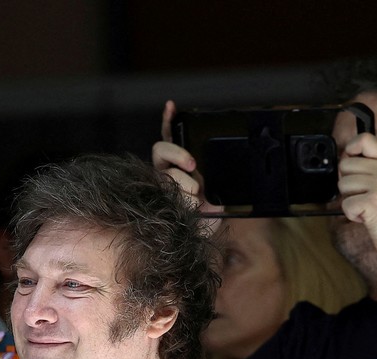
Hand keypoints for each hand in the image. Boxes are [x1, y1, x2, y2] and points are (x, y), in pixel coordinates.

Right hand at [152, 99, 222, 228]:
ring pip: (165, 174)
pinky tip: (190, 200)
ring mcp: (160, 186)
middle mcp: (167, 171)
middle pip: (161, 151)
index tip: (171, 106)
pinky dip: (179, 196)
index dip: (168, 120)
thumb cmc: (209, 213)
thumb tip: (218, 173)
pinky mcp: (158, 201)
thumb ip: (215, 177)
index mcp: (181, 163)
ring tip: (197, 197)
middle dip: (177, 153)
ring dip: (183, 184)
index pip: (171, 137)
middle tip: (193, 165)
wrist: (203, 236)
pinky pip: (163, 193)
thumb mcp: (218, 190)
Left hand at [338, 132, 376, 256]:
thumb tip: (346, 158)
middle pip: (345, 164)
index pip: (365, 139)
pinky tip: (367, 217)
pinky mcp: (372, 202)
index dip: (350, 148)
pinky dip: (352, 215)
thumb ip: (372, 168)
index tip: (350, 159)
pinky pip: (345, 204)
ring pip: (342, 185)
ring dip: (350, 200)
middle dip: (348, 183)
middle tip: (364, 195)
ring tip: (368, 206)